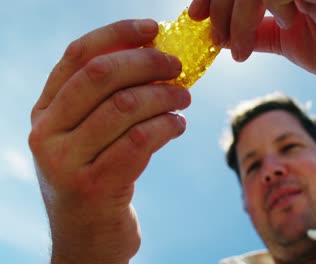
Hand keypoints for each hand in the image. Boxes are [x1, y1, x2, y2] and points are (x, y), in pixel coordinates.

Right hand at [29, 19, 190, 262]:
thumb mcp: (92, 136)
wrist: (88, 238)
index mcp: (45, 111)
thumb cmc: (99, 177)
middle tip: (178, 67)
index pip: (77, 56)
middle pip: (101, 76)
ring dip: (165, 96)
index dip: (118, 34)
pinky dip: (167, 125)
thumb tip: (155, 56)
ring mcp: (66, 161)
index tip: (153, 28)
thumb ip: (110, 100)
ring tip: (184, 99)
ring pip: (125, 106)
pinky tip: (179, 125)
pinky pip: (140, 140)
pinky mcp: (94, 186)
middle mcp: (46, 132)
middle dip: (147, 64)